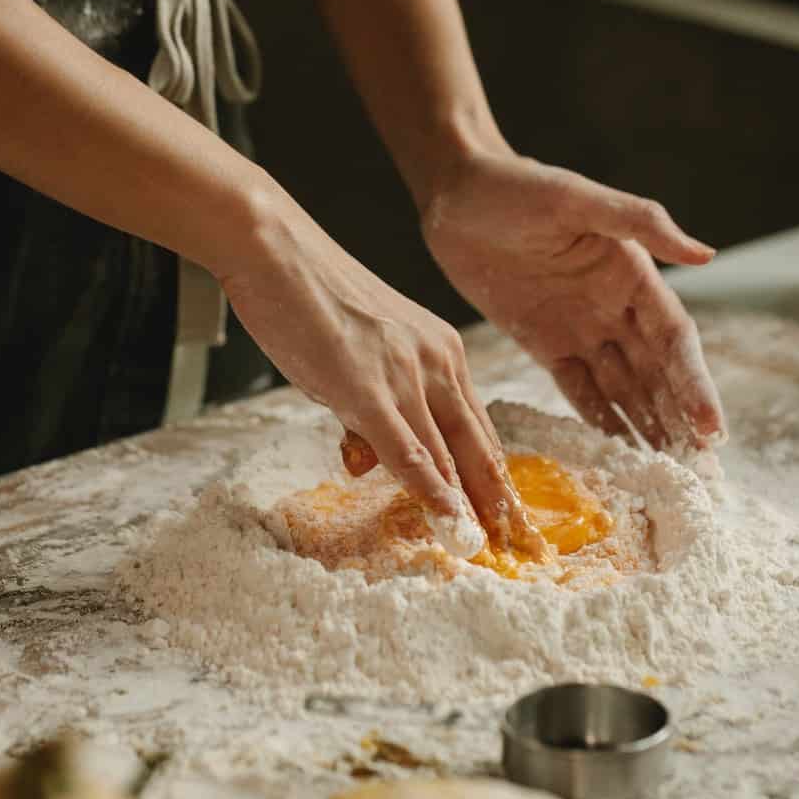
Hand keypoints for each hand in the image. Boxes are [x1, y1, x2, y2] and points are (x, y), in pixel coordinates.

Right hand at [217, 203, 523, 536]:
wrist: (276, 250)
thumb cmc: (310, 296)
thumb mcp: (356, 355)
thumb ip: (367, 409)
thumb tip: (366, 460)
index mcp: (441, 350)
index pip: (479, 427)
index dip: (495, 476)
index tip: (509, 515)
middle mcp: (437, 361)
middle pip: (479, 446)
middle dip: (500, 501)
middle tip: (522, 546)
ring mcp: (406, 375)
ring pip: (448, 454)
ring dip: (470, 507)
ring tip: (490, 548)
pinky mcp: (369, 388)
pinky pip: (409, 451)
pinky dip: (431, 491)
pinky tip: (449, 521)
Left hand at [421, 150, 725, 449]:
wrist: (455, 196)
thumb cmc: (517, 186)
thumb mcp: (576, 198)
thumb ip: (639, 223)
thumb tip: (706, 256)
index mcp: (634, 274)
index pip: (675, 341)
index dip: (694, 385)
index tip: (711, 429)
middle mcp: (615, 306)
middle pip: (657, 374)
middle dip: (680, 420)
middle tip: (701, 473)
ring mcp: (581, 328)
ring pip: (623, 388)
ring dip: (647, 427)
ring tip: (668, 474)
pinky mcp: (543, 342)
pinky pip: (578, 389)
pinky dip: (600, 420)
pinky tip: (618, 453)